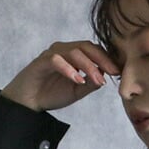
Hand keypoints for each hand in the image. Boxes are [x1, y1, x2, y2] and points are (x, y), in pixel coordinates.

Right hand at [0, 40, 120, 112]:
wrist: (29, 101)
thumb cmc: (51, 94)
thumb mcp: (77, 91)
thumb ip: (91, 83)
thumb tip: (106, 76)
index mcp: (74, 55)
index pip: (93, 51)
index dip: (107, 59)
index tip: (119, 71)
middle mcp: (64, 50)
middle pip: (87, 47)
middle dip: (102, 59)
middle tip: (113, 72)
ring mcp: (53, 54)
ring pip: (74, 52)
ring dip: (88, 66)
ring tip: (97, 80)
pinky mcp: (42, 61)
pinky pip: (57, 60)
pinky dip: (68, 69)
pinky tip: (77, 80)